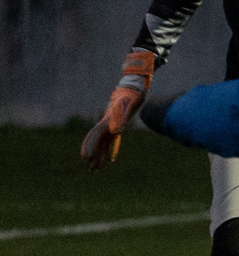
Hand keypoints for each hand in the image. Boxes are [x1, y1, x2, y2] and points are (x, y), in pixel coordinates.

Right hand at [79, 50, 155, 168]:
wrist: (135, 85)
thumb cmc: (133, 93)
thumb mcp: (130, 104)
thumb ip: (121, 117)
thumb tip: (117, 132)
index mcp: (108, 119)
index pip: (96, 135)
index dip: (90, 145)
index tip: (86, 156)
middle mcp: (107, 123)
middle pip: (97, 141)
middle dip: (92, 154)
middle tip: (89, 169)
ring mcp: (112, 124)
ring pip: (103, 143)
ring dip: (99, 155)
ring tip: (95, 169)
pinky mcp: (118, 125)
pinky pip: (112, 140)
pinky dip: (110, 150)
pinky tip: (110, 160)